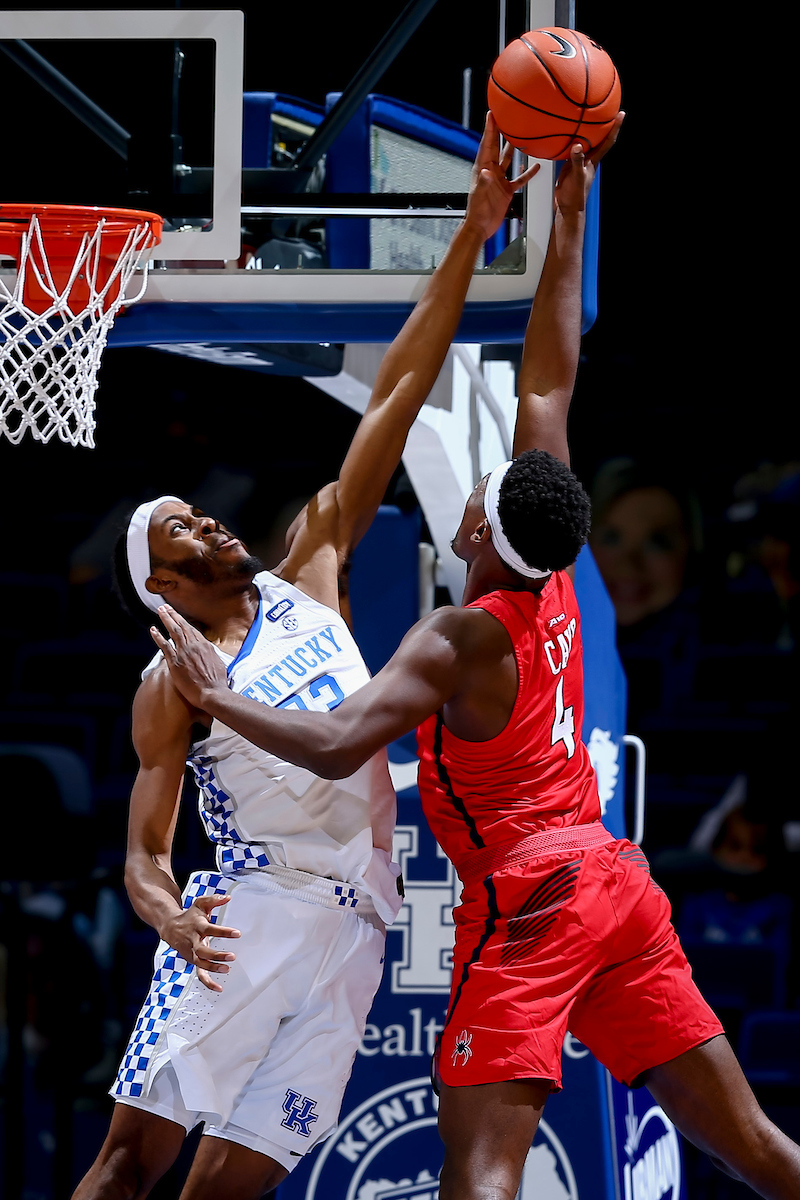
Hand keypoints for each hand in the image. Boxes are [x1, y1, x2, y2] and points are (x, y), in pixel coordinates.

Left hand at [151, 605, 227, 708]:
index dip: (184, 621)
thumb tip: (207, 653)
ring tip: (160, 611)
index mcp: (205, 645)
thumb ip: (210, 655)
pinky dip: (158, 636)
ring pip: (173, 631)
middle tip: (165, 607)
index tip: (178, 616)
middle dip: (173, 615)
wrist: (212, 692)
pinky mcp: (175, 662)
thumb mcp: (218, 663)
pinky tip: (153, 629)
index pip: (193, 630)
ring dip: (166, 619)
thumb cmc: (217, 682)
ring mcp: (184, 653)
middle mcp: (194, 646)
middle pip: (182, 626)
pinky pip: (164, 646)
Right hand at [161, 893, 240, 992]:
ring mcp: (192, 953)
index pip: (211, 929)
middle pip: (203, 951)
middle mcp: (193, 941)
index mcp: (197, 926)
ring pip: (200, 964)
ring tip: (227, 969)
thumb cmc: (190, 915)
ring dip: (213, 968)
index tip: (237, 933)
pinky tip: (219, 988)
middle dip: (217, 955)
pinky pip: (199, 974)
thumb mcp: (200, 903)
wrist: (170, 927)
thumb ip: (214, 899)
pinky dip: (208, 982)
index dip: (224, 932)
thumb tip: (228, 897)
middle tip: (232, 956)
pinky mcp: (192, 960)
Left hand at [464, 112, 539, 240]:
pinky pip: (519, 178)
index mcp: (482, 169)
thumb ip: (484, 183)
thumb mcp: (480, 196)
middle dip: (501, 132)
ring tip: (522, 134)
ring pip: (509, 160)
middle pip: (497, 147)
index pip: (487, 145)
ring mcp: (499, 180)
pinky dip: (527, 172)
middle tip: (507, 117)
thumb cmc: (477, 212)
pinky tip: (536, 166)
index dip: (489, 129)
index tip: (492, 114)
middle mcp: (491, 171)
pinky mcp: (506, 190)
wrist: (481, 228)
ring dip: (515, 148)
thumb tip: (487, 170)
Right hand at [554, 112, 624, 217]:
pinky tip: (564, 135)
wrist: (567, 207)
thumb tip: (578, 145)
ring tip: (584, 116)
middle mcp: (588, 159)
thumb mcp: (577, 177)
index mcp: (594, 161)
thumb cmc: (576, 196)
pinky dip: (569, 141)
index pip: (607, 141)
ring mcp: (578, 161)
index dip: (615, 128)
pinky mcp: (568, 164)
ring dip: (585, 131)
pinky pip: (570, 149)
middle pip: (597, 138)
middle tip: (605, 109)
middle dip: (602, 124)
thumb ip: (577, 161)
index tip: (621, 114)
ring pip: (584, 142)